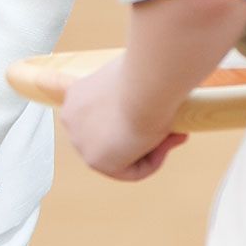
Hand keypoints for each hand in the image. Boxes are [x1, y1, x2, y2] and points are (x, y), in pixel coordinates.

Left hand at [60, 56, 186, 180]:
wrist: (145, 84)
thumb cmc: (146, 74)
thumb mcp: (140, 81)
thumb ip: (142, 98)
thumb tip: (160, 113)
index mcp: (78, 96)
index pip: (105, 118)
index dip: (136, 120)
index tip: (159, 116)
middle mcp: (72, 118)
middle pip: (111, 138)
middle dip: (144, 138)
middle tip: (173, 131)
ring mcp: (79, 140)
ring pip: (120, 157)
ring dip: (151, 150)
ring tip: (173, 135)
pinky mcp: (93, 160)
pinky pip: (128, 171)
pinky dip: (151, 162)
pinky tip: (164, 145)